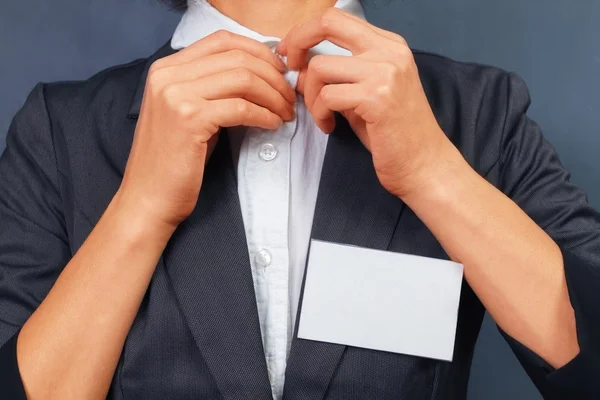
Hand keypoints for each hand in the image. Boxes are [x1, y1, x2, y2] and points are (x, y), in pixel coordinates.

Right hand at [118, 30, 295, 228]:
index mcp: (166, 68)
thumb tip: (260, 75)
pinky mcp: (189, 119)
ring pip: (243, 79)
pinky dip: (265, 114)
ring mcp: (176, 96)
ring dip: (273, 96)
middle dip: (273, 76)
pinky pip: (241, 108)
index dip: (258, 51)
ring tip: (285, 112)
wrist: (148, 197)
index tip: (279, 70)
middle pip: (237, 58)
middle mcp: (167, 75)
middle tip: (290, 96)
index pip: (222, 41)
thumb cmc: (174, 160)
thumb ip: (212, 88)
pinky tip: (273, 124)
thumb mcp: (189, 113)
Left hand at [278, 9, 460, 197]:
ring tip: (321, 116)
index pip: (338, 18)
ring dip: (310, 96)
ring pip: (320, 67)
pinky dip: (319, 114)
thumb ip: (338, 77)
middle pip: (328, 23)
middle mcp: (389, 51)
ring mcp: (385, 72)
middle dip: (297, 42)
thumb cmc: (394, 133)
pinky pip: (327, 96)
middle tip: (290, 68)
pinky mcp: (377, 97)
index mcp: (389, 45)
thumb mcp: (365, 94)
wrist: (424, 163)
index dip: (306, 32)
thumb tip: (301, 70)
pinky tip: (329, 126)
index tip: (292, 53)